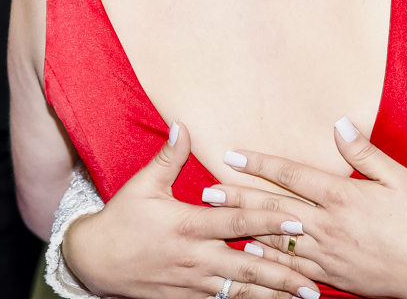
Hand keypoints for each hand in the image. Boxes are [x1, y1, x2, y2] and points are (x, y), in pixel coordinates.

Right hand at [63, 122, 319, 298]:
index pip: (236, 222)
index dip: (268, 221)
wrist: (91, 262)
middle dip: (282, 273)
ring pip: (239, 292)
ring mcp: (191, 283)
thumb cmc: (120, 219)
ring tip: (304, 297)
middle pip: (246, 266)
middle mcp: (194, 257)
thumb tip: (184, 125)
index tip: (299, 221)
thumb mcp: (142, 185)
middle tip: (314, 280)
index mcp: (188, 225)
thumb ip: (168, 158)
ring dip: (273, 296)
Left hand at [217, 117, 406, 298]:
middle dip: (237, 198)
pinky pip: (291, 268)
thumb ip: (364, 153)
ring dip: (243, 228)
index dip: (260, 164)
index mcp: (343, 198)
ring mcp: (327, 254)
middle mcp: (328, 226)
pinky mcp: (331, 275)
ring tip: (216, 220)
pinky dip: (267, 260)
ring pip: (276, 239)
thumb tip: (340, 123)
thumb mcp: (398, 178)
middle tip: (206, 191)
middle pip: (273, 209)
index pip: (292, 176)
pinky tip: (248, 254)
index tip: (233, 155)